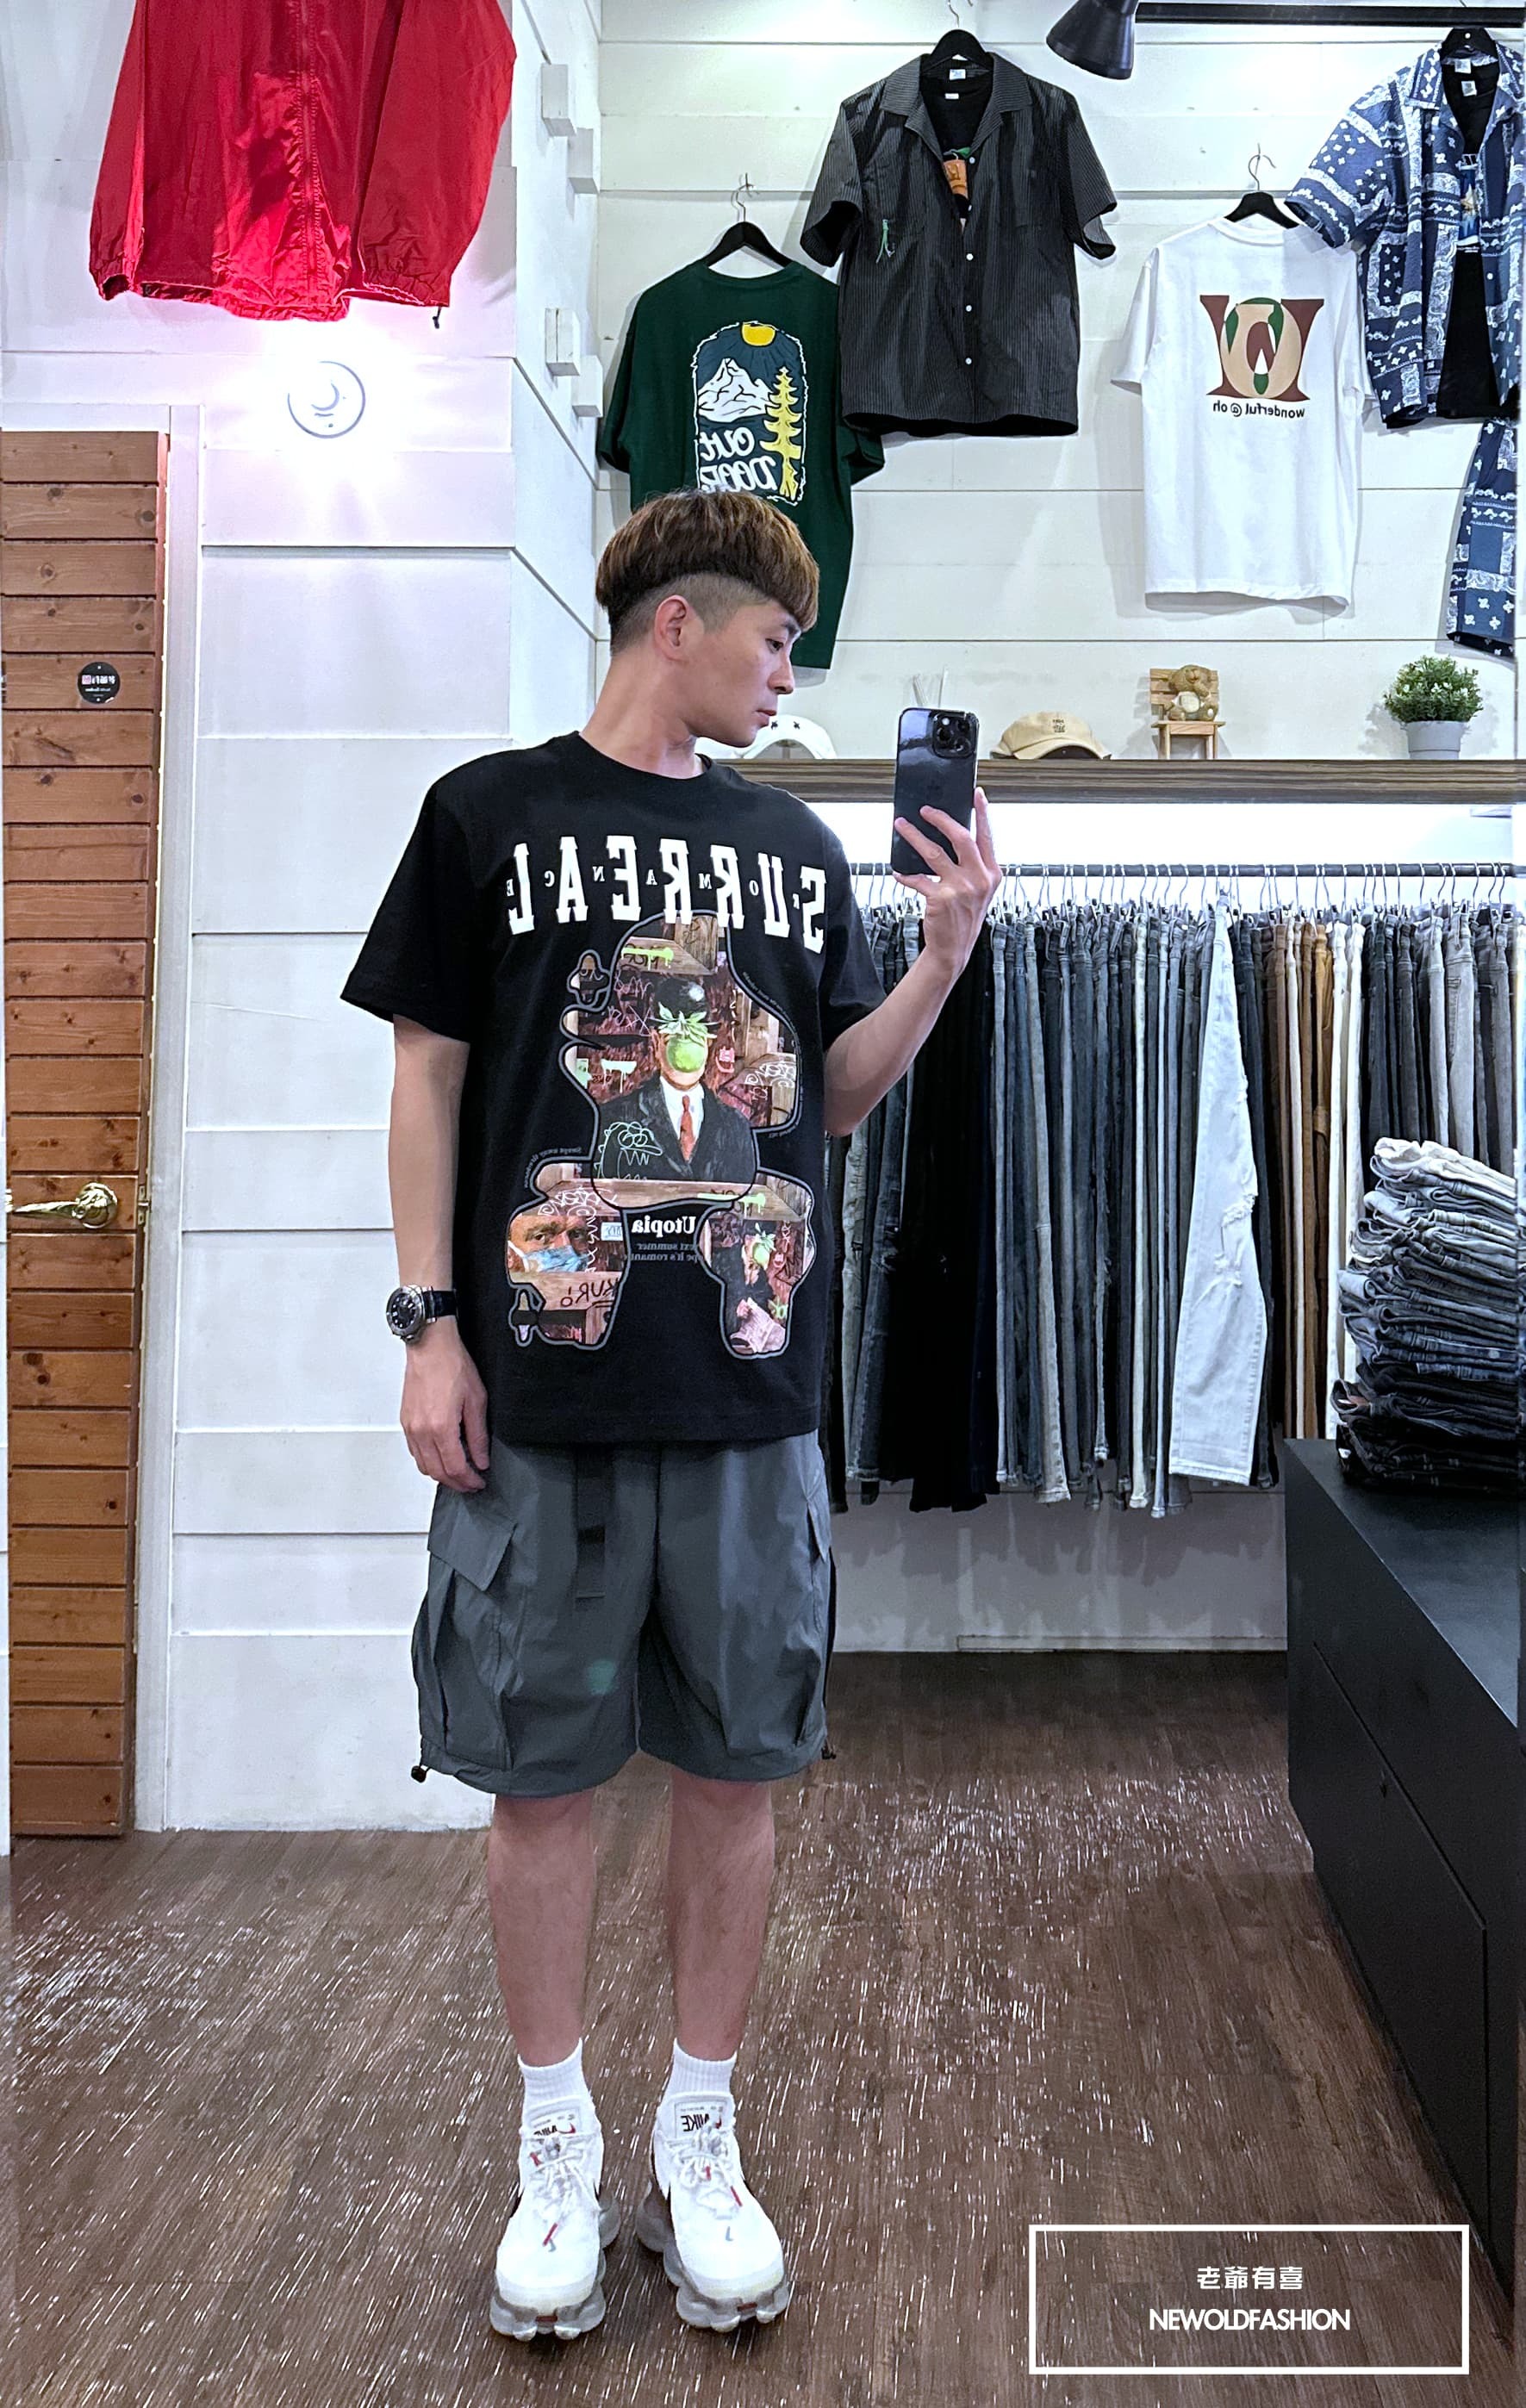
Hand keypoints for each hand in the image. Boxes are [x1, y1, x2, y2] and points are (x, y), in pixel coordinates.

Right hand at [401, 1321, 489, 1490]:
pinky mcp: (406, 1422)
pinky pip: (415, 1452)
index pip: (455, 1468)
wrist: (430, 1347)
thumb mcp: (476, 1401)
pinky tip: (441, 1457)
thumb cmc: (452, 1365)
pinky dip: (428, 1462)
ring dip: (441, 1475)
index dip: (469, 1481)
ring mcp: (411, 1427)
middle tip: (470, 1484)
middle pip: (437, 1472)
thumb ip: (478, 1435)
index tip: (479, 1482)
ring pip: (423, 1466)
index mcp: (441, 1427)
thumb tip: (480, 1459)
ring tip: (458, 1474)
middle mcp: (422, 1431)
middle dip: (456, 1483)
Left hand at [892, 787, 1001, 977]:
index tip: (976, 793)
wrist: (953, 950)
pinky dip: (905, 874)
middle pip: (961, 837)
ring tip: (902, 826)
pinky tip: (899, 872)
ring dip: (914, 836)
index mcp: (992, 874)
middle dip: (941, 818)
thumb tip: (952, 838)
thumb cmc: (963, 919)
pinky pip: (918, 878)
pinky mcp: (941, 898)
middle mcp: (979, 879)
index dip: (982, 812)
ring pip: (934, 852)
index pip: (987, 836)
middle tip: (925, 811)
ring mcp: (961, 888)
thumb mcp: (978, 891)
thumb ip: (972, 867)